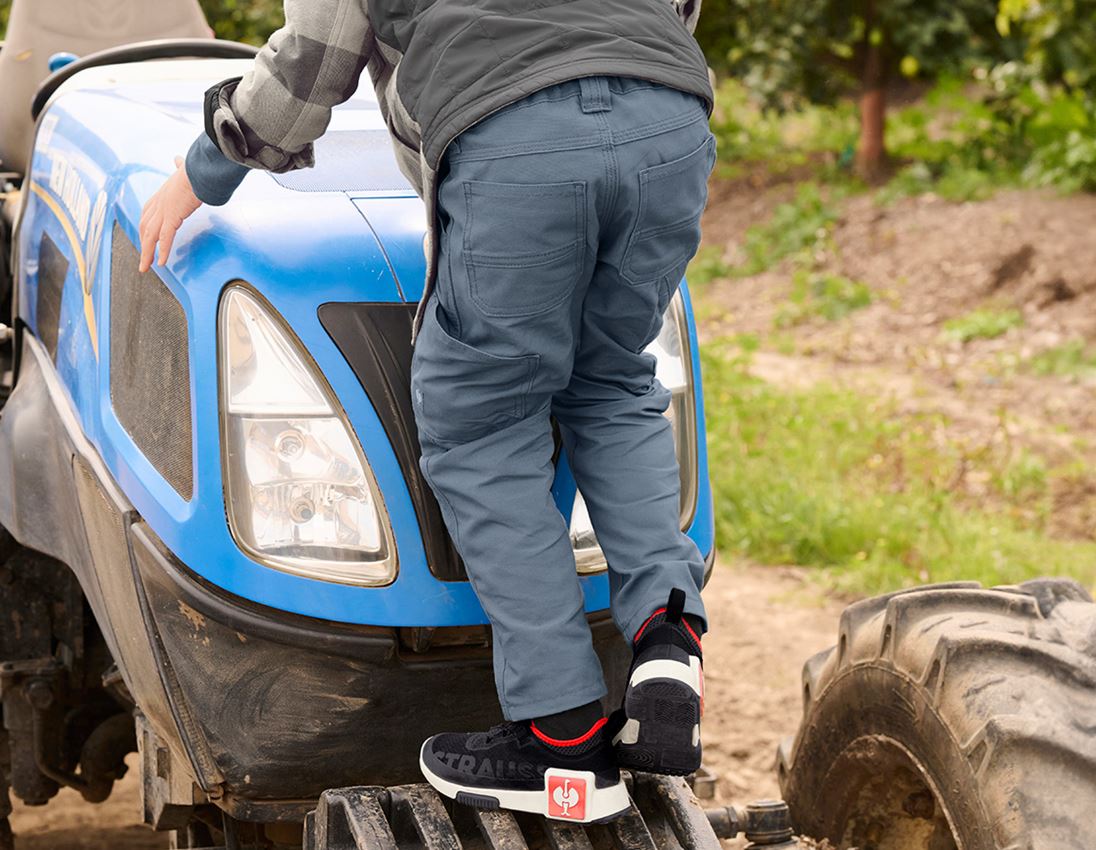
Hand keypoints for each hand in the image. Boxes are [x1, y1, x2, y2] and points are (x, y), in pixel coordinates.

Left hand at [138, 156, 201, 272]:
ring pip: (150, 236)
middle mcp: (158, 204)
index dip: (144, 228)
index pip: (147, 214)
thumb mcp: (184, 169)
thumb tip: (177, 160)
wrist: (198, 171)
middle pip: (145, 227)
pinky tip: (161, 262)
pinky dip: (162, 250)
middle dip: (143, 244)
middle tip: (144, 259)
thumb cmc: (194, 171)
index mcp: (160, 194)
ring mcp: (163, 211)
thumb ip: (180, 167)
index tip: (144, 237)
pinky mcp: (172, 217)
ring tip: (146, 267)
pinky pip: (165, 238)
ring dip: (147, 253)